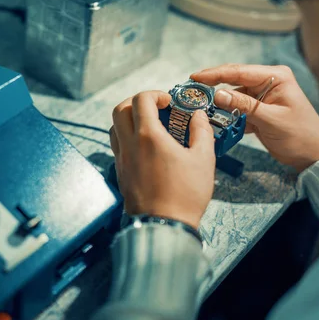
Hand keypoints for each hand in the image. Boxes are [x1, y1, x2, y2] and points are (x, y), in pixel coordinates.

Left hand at [110, 91, 215, 228]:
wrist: (164, 225)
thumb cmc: (185, 195)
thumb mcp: (204, 159)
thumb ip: (201, 131)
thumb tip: (198, 116)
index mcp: (148, 137)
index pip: (141, 100)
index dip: (155, 94)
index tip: (168, 101)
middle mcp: (129, 145)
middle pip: (120, 109)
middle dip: (137, 102)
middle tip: (155, 108)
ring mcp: (122, 160)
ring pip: (114, 128)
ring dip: (129, 119)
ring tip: (149, 126)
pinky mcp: (120, 173)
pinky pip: (117, 146)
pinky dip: (127, 138)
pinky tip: (145, 147)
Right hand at [191, 64, 318, 172]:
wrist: (312, 155)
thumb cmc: (300, 135)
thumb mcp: (271, 120)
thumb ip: (244, 105)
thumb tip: (218, 94)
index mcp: (275, 77)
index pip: (239, 70)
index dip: (215, 73)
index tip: (195, 77)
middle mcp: (267, 82)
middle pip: (233, 79)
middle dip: (213, 85)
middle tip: (191, 89)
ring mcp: (261, 96)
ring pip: (232, 95)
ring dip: (218, 102)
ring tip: (199, 105)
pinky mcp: (257, 110)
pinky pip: (236, 108)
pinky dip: (226, 114)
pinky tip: (214, 118)